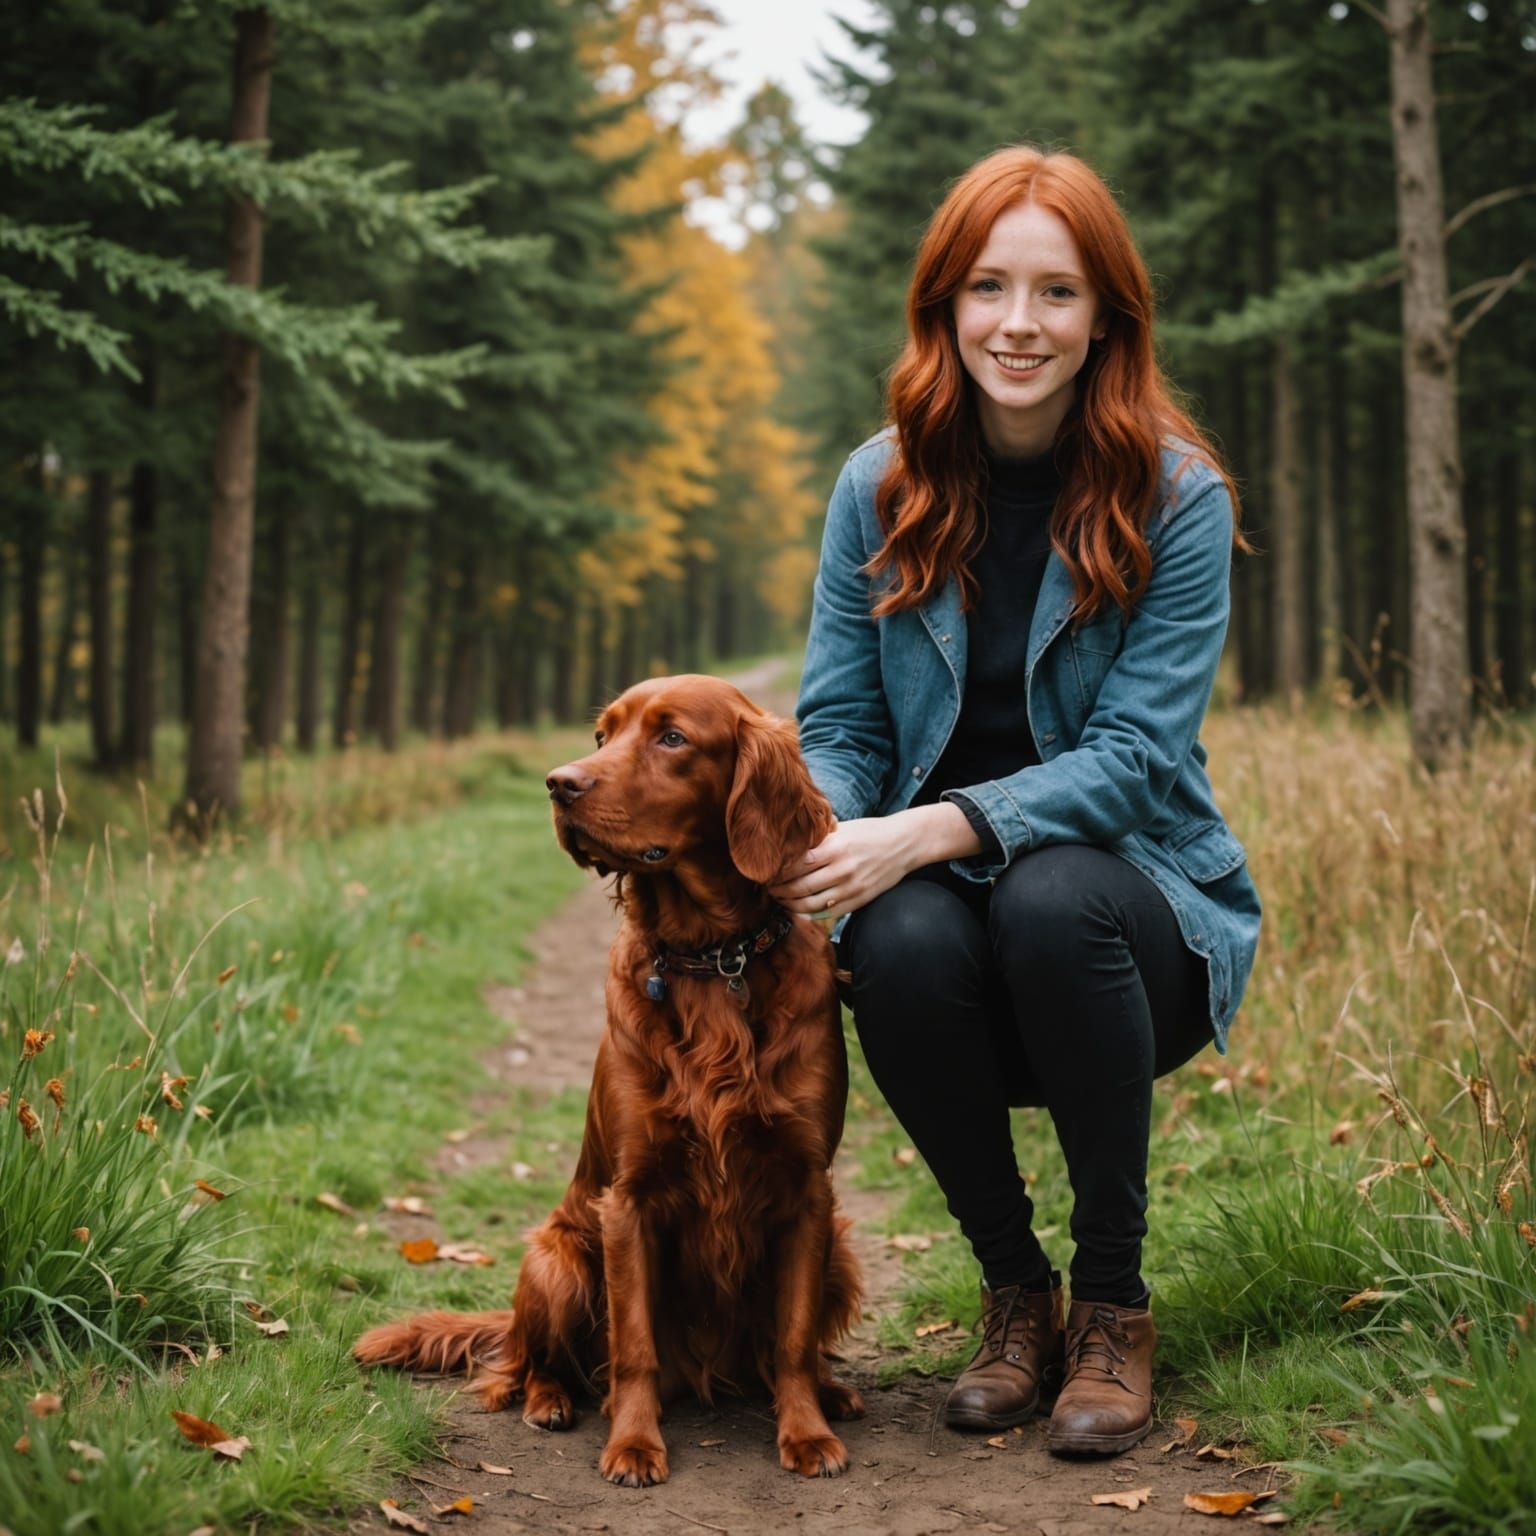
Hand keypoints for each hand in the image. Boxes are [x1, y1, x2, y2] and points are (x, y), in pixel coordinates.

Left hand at [769, 804, 980, 920]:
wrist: (903, 843)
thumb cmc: (870, 832)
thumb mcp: (843, 828)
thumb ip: (817, 839)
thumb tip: (787, 844)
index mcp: (835, 847)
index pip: (795, 864)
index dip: (777, 871)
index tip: (765, 871)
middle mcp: (842, 869)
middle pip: (799, 886)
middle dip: (778, 889)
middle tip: (767, 887)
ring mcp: (851, 888)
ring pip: (810, 904)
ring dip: (789, 904)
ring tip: (779, 899)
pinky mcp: (858, 900)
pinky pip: (826, 913)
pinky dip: (808, 914)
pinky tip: (797, 909)